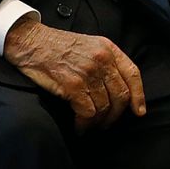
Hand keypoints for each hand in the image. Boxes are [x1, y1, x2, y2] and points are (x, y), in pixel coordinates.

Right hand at [4, 17, 144, 130]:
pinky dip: (84, 124)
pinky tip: (79, 126)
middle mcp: (102, 60)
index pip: (132, 74)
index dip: (138, 95)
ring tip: (89, 126)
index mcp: (108, 48)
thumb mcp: (89, 45)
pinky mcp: (73, 85)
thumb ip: (105, 61)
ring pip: (104, 107)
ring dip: (97, 122)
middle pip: (120, 95)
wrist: (31, 42)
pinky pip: (87, 112)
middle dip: (115, 115)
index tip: (138, 111)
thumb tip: (117, 88)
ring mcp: (88, 73)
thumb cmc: (57, 46)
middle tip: (106, 123)